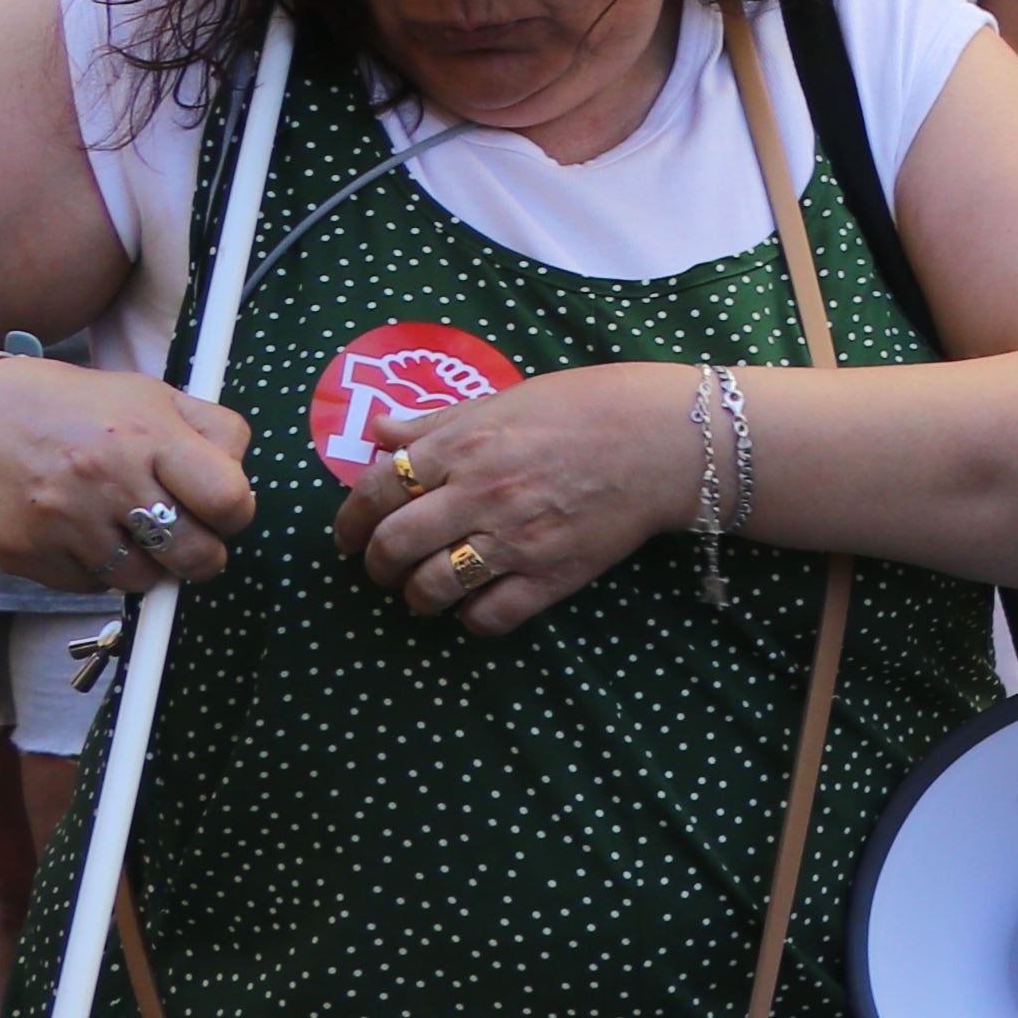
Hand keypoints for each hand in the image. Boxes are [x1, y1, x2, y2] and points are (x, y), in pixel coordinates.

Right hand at [0, 359, 250, 597]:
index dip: (236, 514)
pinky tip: (83, 533)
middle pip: (194, 556)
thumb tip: (242, 486)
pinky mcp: (26, 554)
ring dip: (147, 565)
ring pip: (142, 581)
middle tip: (190, 540)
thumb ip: (214, 432)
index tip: (223, 510)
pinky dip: (98, 570)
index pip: (228, 500)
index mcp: (147, 435)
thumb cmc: (76, 408)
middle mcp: (105, 479)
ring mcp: (62, 521)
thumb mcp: (153, 395)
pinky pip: (89, 588)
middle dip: (203, 555)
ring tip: (128, 528)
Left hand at [331, 364, 686, 636]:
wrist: (668, 440)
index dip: (349, 519)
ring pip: (432, 588)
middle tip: (381, 567)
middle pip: (394, 545)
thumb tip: (379, 430)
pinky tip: (473, 604)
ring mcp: (517, 539)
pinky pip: (488, 616)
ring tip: (422, 591)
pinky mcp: (552, 575)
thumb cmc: (589, 407)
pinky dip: (469, 619)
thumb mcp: (506, 399)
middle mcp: (482, 494)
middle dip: (375, 564)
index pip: (378, 490)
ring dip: (415, 596)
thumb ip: (438, 420)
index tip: (349, 535)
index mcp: (466, 445)